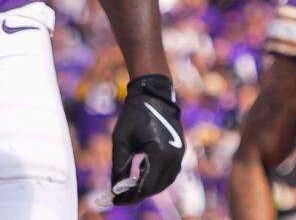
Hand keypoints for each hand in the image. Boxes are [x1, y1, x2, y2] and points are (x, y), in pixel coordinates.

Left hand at [109, 74, 182, 203]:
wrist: (154, 94)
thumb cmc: (134, 115)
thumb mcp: (121, 141)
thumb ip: (119, 167)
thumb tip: (115, 190)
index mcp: (160, 153)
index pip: (146, 186)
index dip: (130, 196)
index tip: (114, 200)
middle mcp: (174, 157)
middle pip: (156, 187)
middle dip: (138, 194)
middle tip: (120, 196)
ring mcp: (180, 155)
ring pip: (164, 182)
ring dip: (147, 187)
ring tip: (128, 186)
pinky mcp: (180, 152)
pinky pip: (168, 173)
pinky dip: (155, 178)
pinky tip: (141, 174)